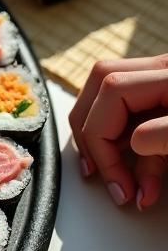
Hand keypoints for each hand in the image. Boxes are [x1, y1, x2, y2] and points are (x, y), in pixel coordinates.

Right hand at [67, 54, 167, 208]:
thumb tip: (135, 143)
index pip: (111, 92)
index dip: (102, 140)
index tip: (117, 181)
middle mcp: (163, 70)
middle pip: (100, 83)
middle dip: (90, 133)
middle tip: (99, 172)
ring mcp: (165, 81)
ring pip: (109, 95)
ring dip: (102, 137)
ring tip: (111, 174)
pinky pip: (133, 110)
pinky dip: (127, 141)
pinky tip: (140, 172)